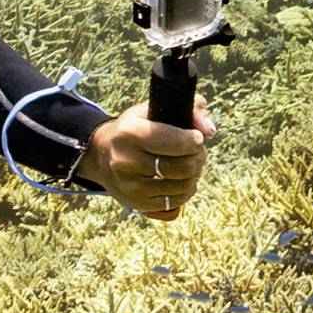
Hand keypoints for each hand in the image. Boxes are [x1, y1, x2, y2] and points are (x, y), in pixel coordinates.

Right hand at [78, 94, 219, 220]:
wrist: (103, 155)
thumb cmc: (136, 127)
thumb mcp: (154, 109)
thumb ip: (189, 109)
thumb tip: (210, 131)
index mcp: (129, 133)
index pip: (176, 142)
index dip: (195, 140)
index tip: (197, 137)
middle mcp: (126, 161)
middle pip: (182, 167)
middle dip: (198, 158)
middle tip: (198, 151)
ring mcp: (130, 185)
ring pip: (182, 185)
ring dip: (195, 174)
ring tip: (192, 163)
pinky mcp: (137, 203)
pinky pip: (174, 201)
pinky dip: (186, 190)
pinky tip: (183, 178)